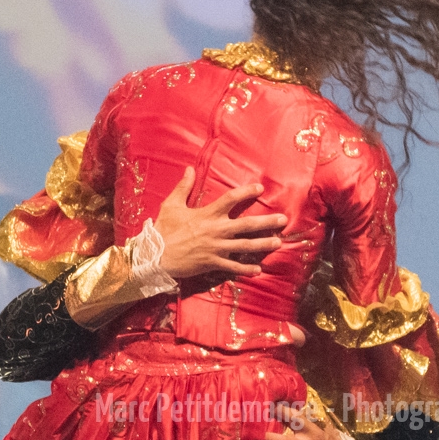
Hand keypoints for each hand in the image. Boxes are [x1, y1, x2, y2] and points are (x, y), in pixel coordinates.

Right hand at [153, 175, 282, 287]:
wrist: (156, 256)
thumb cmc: (164, 229)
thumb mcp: (171, 205)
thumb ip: (183, 187)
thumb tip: (189, 169)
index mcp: (207, 214)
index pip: (231, 199)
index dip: (246, 193)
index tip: (259, 188)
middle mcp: (216, 230)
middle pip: (247, 225)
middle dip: (266, 222)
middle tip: (283, 220)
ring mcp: (216, 248)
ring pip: (245, 246)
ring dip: (263, 244)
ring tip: (278, 242)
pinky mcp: (213, 263)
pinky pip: (233, 266)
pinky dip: (246, 269)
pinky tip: (259, 270)